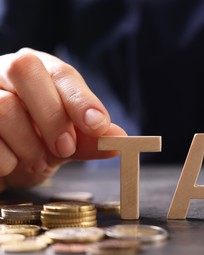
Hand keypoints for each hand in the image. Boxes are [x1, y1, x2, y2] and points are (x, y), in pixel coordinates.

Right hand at [0, 48, 126, 190]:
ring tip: (38, 161)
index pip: (61, 73)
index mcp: (40, 71)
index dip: (80, 99)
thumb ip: (91, 140)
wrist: (5, 159)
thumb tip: (120, 141)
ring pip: (2, 105)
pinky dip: (5, 158)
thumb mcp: (68, 141)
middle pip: (26, 70)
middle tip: (64, 148)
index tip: (97, 126)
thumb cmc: (39, 142)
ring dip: (28, 144)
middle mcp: (6, 71)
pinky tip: (12, 163)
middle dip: (51, 115)